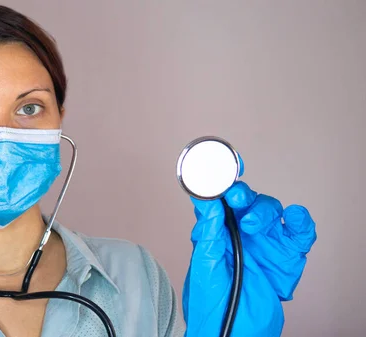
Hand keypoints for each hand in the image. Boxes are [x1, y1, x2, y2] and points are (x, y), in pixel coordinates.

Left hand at [182, 170, 315, 335]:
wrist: (234, 333)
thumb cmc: (211, 303)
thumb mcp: (205, 265)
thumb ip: (208, 232)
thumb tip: (207, 199)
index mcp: (217, 233)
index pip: (219, 200)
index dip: (221, 184)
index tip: (220, 172)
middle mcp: (241, 234)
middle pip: (247, 202)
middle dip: (243, 196)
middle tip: (236, 199)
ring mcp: (265, 245)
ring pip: (272, 211)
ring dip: (264, 211)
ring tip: (253, 226)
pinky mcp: (286, 258)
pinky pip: (299, 232)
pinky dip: (300, 221)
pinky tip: (293, 218)